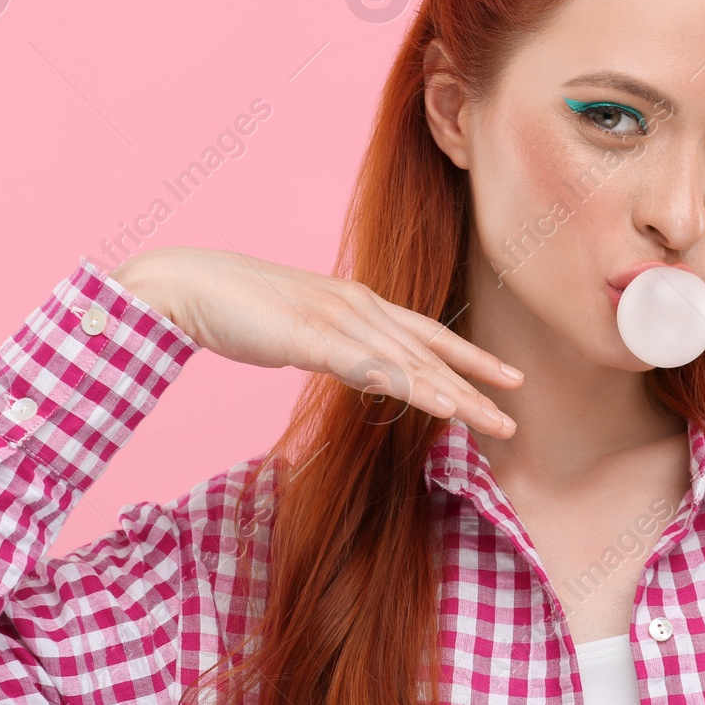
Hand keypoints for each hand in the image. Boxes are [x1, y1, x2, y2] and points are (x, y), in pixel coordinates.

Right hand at [109, 246, 520, 436]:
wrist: (189, 284)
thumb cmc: (237, 307)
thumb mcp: (299, 328)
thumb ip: (334, 344)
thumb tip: (357, 364)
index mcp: (356, 301)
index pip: (426, 331)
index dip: (469, 355)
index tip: (506, 376)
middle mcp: (358, 306)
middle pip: (429, 350)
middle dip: (476, 383)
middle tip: (515, 412)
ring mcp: (339, 319)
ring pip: (411, 363)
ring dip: (456, 394)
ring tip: (494, 420)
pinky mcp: (315, 338)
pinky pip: (375, 369)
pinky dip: (413, 389)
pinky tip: (442, 408)